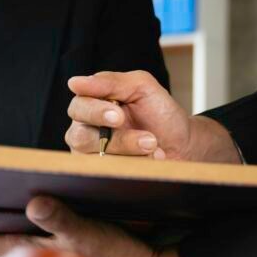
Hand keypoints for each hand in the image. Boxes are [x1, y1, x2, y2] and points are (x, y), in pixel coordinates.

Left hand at [0, 196, 206, 256]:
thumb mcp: (94, 240)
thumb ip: (64, 222)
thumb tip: (34, 203)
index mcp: (33, 252)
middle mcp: (35, 247)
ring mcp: (48, 241)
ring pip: (12, 218)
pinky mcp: (65, 232)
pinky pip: (36, 213)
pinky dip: (27, 199)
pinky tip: (24, 184)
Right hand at [64, 71, 240, 163]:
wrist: (181, 144)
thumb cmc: (159, 113)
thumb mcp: (141, 87)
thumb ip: (111, 82)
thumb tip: (75, 83)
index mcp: (91, 104)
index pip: (79, 107)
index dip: (96, 112)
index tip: (118, 116)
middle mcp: (85, 130)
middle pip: (80, 137)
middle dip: (117, 140)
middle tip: (146, 139)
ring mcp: (91, 156)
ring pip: (98, 159)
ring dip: (133, 153)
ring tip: (155, 146)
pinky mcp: (103, 174)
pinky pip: (111, 174)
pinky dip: (136, 165)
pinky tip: (151, 158)